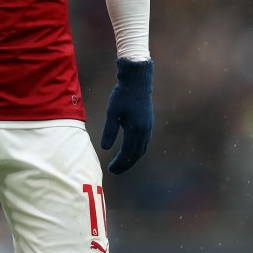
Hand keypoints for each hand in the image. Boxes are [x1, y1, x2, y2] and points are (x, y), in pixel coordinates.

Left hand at [100, 58, 153, 174]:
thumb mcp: (112, 112)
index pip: (128, 153)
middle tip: (114, 171)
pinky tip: (130, 151)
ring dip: (132, 159)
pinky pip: (144, 143)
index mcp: (136, 130)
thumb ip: (109, 130)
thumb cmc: (123, 95)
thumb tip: (104, 148)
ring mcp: (148, 128)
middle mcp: (144, 131)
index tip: (111, 170)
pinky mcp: (148, 123)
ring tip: (121, 163)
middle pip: (136, 154)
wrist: (137, 81)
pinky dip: (137, 151)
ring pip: (142, 149)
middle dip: (125, 164)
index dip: (119, 163)